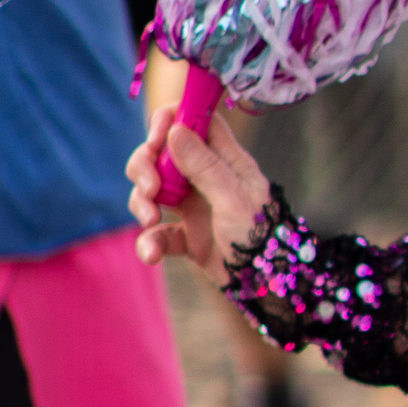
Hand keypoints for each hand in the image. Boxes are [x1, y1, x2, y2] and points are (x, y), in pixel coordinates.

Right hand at [127, 99, 269, 283]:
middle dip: (145, 166)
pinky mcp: (186, 235)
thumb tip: (176, 130)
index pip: (195, 120)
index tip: (157, 139)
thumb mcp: (234, 198)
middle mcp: (205, 177)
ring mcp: (193, 205)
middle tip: (150, 188)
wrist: (266, 285)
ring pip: (152, 189)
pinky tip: (152, 255)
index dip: (170, 120)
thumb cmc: (262, 237)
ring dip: (141, 203)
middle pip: (161, 153)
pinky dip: (150, 241)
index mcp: (224, 159)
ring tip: (151, 221)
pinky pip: (157, 232)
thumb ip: (205, 166)